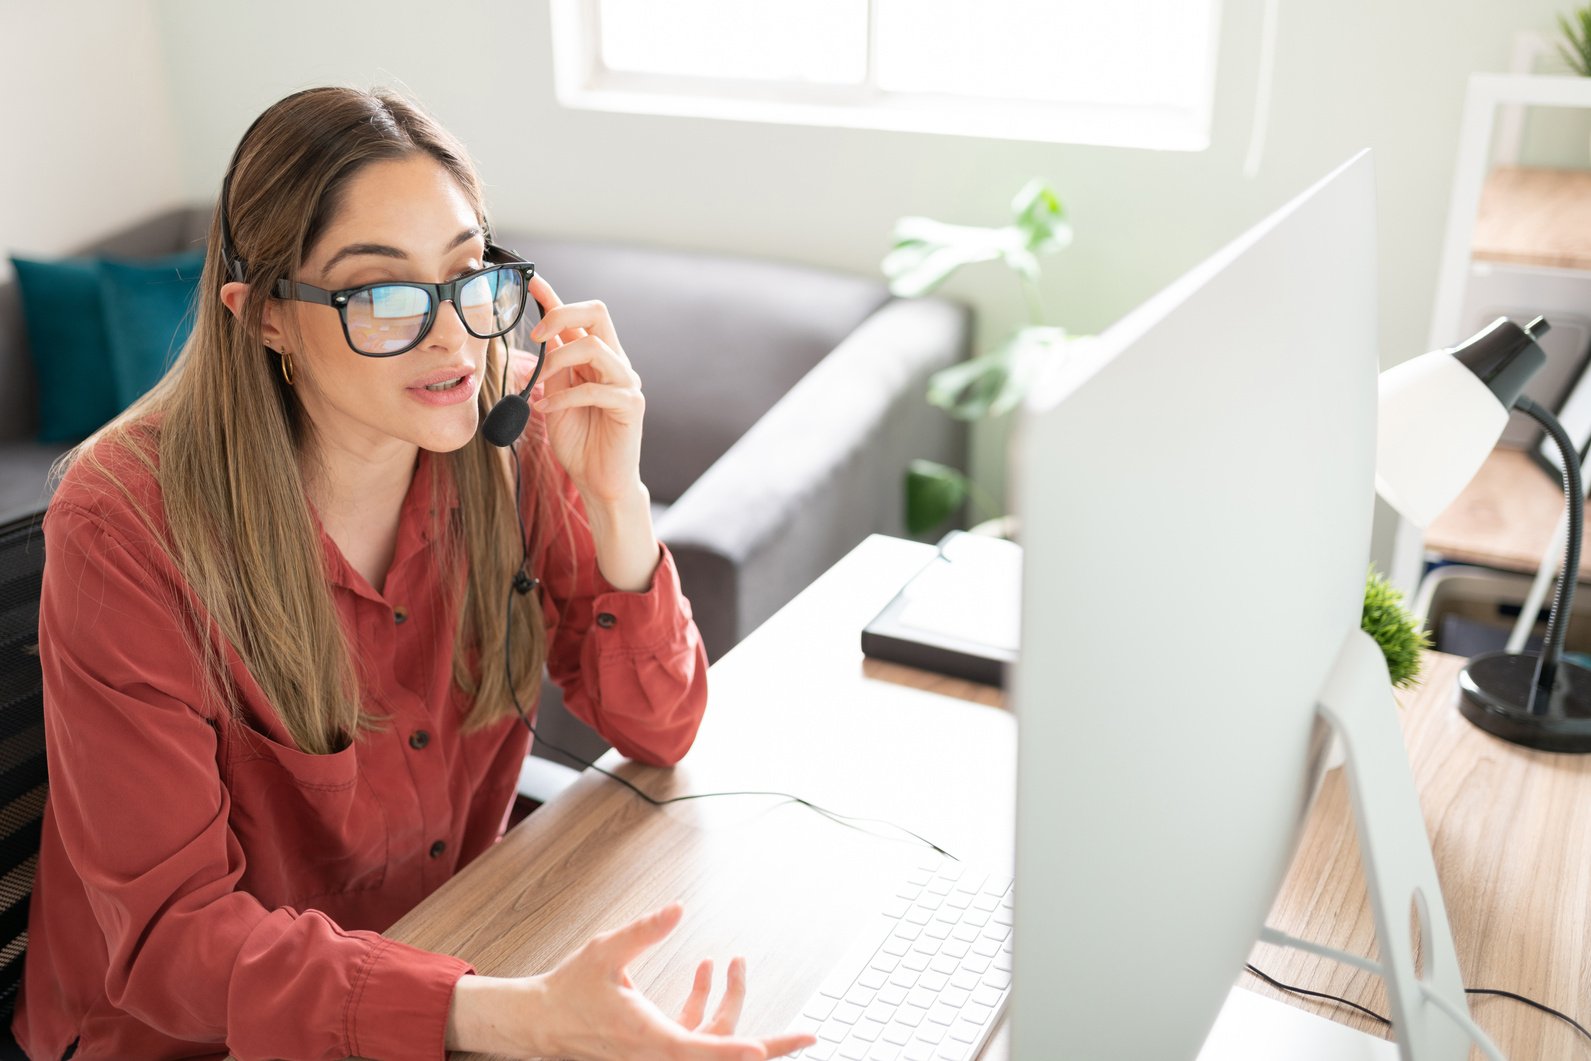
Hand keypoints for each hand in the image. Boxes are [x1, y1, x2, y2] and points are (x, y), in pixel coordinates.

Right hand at [449, 903, 815, 1059]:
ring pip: (712, 1040)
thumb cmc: (571, 990)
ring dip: (731, 1004)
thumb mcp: (605, 952)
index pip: (703, 1050)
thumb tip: (678, 909)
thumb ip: (644, 931)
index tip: (765, 1049)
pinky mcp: (657, 1048)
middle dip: (770, 1045)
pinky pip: (696, 1033)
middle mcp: (659, 1054)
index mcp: (650, 1040)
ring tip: (736, 963)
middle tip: (810, 1037)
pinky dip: (708, 1004)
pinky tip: (708, 968)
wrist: (542, 1021)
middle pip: (723, 1054)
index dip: (737, 1051)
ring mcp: (660, 1054)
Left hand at [524, 275, 644, 506]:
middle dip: (561, 314)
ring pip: (593, 346)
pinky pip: (595, 388)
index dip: (554, 296)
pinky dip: (564, 397)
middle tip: (535, 335)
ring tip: (540, 384)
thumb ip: (553, 369)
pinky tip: (546, 408)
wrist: (599, 482)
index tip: (530, 281)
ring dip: (558, 360)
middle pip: (597, 313)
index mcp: (596, 358)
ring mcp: (626, 381)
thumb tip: (541, 338)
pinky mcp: (630, 404)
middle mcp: (614, 363)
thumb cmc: (579, 442)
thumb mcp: (555, 397)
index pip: (579, 317)